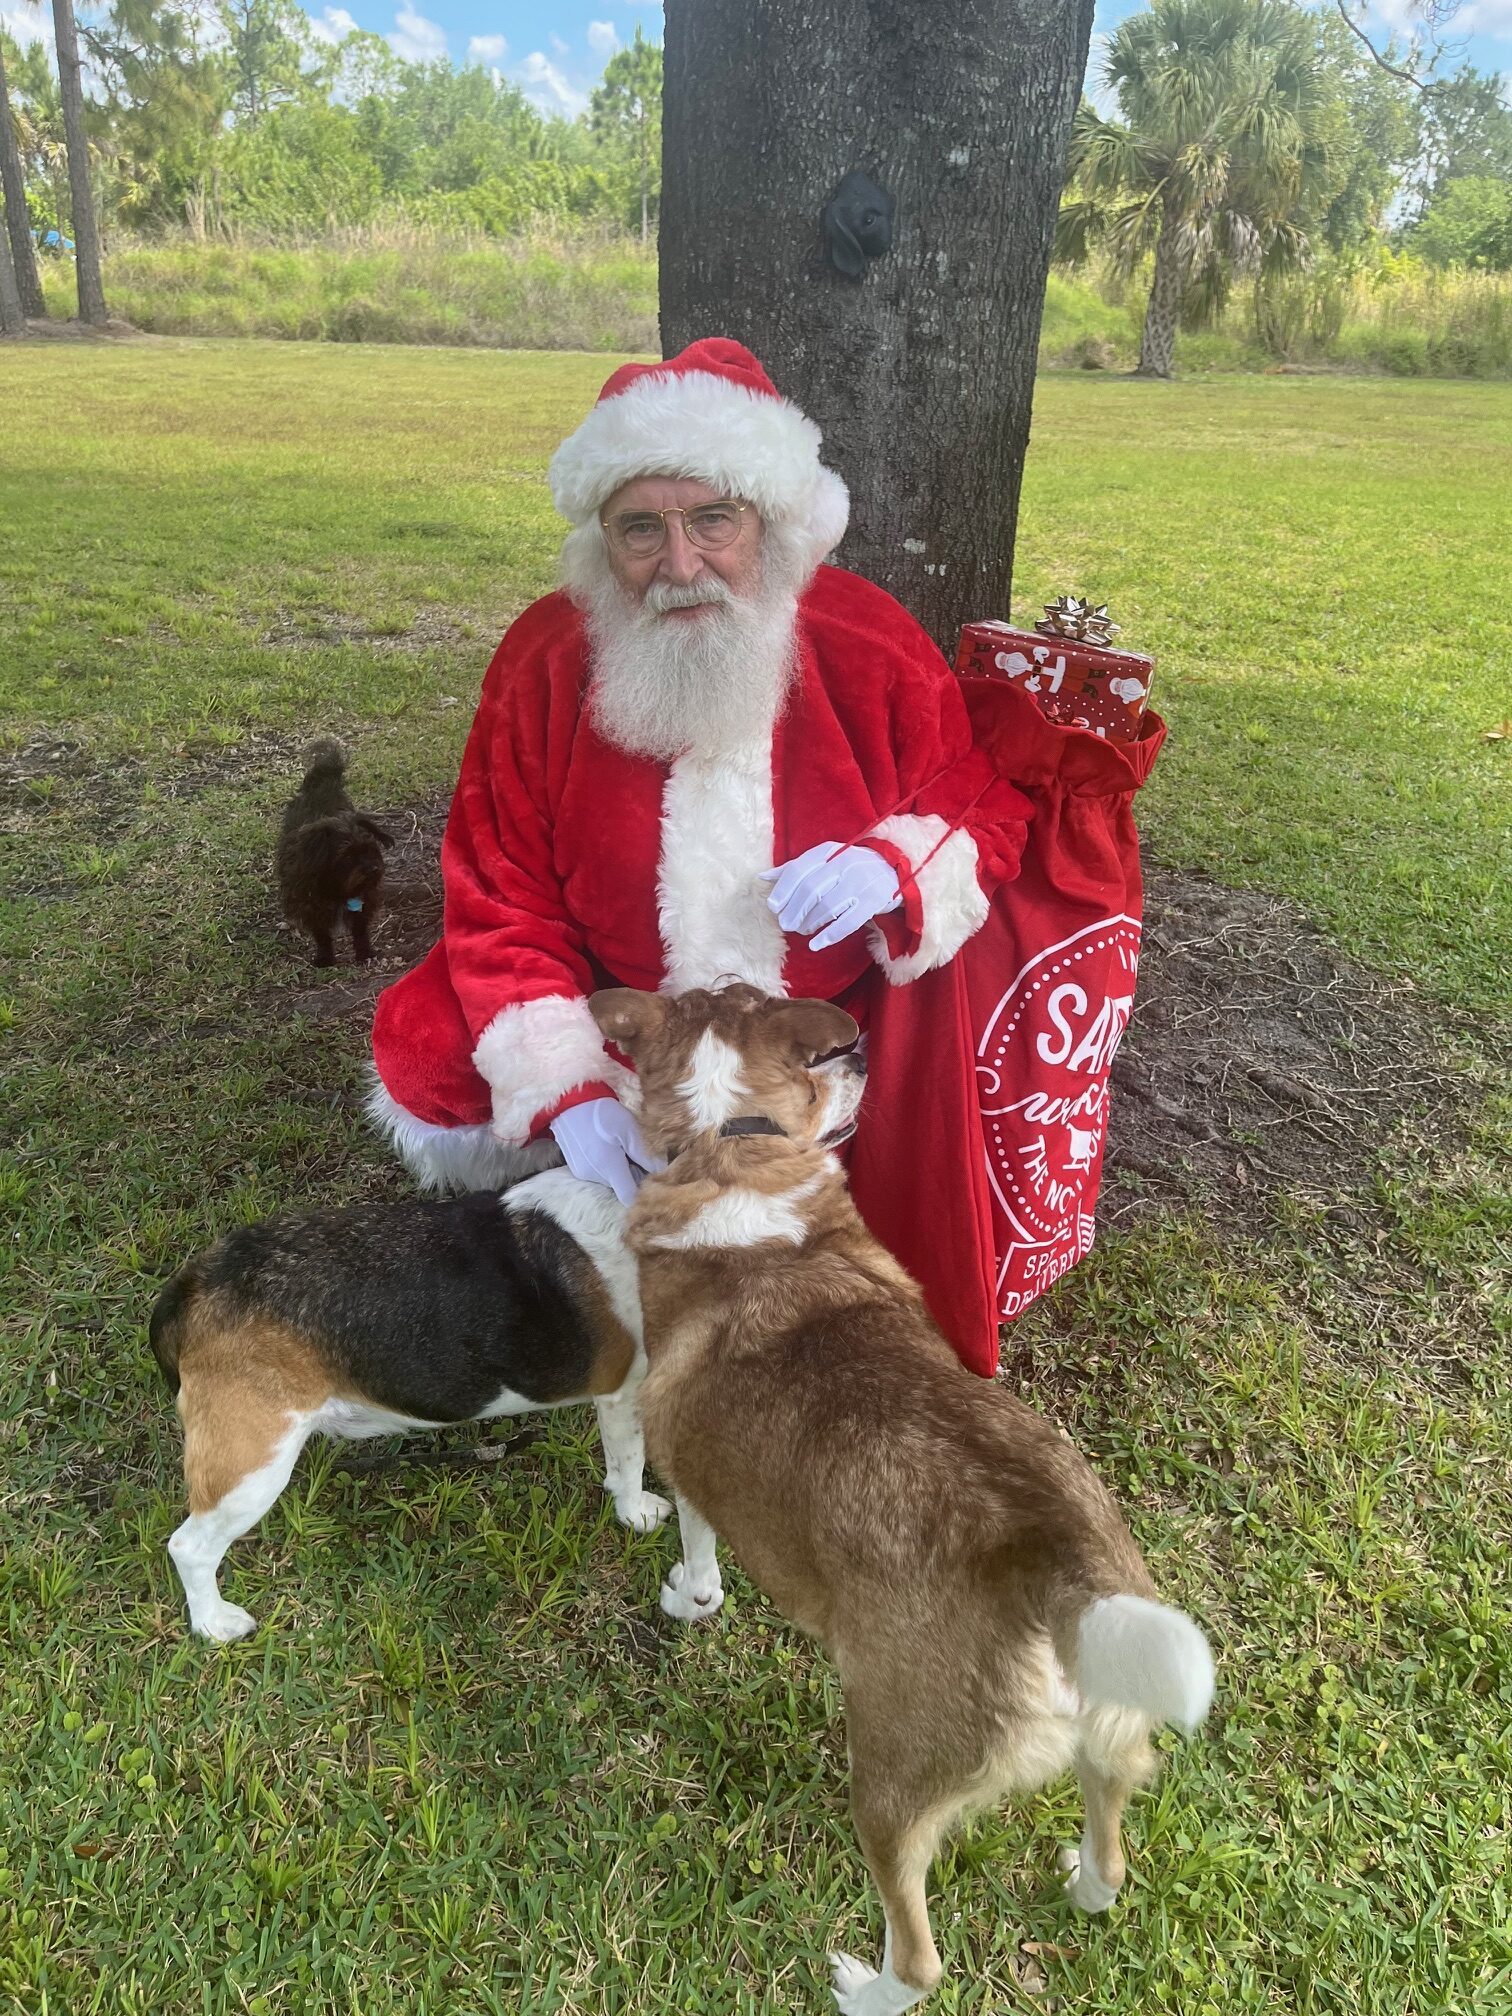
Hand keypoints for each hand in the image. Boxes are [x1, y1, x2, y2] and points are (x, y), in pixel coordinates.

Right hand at [549, 1097, 664, 1205]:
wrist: (570, 1101)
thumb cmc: (602, 1112)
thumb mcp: (628, 1129)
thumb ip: (645, 1154)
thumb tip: (660, 1170)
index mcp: (609, 1167)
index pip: (628, 1197)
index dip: (642, 1190)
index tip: (650, 1175)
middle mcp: (594, 1176)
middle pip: (620, 1187)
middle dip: (633, 1174)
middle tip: (636, 1151)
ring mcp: (582, 1173)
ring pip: (610, 1180)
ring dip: (620, 1168)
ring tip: (620, 1145)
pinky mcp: (576, 1167)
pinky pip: (598, 1173)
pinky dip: (606, 1164)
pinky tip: (606, 1146)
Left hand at [761, 842, 901, 951]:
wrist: (894, 869)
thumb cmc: (851, 867)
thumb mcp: (825, 860)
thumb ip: (795, 868)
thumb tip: (763, 877)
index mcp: (829, 852)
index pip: (799, 869)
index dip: (783, 890)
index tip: (773, 906)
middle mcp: (845, 863)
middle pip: (811, 889)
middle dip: (794, 910)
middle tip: (785, 924)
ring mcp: (861, 882)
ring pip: (828, 906)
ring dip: (810, 922)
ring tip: (802, 930)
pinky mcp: (874, 900)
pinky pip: (849, 921)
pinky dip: (830, 935)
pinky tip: (816, 945)